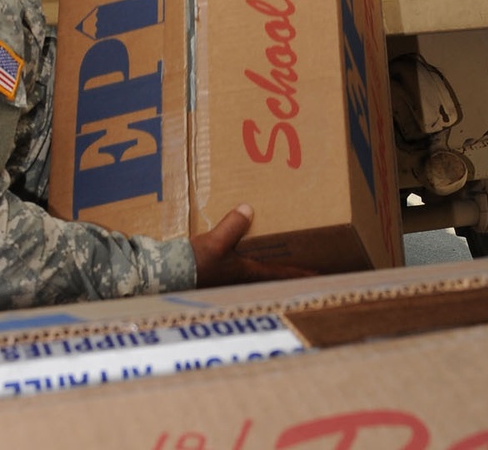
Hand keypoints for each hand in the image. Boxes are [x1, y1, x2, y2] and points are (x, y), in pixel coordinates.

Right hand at [191, 204, 312, 286]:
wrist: (168, 274)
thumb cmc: (196, 264)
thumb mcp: (217, 242)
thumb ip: (234, 225)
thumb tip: (249, 209)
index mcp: (247, 273)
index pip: (281, 274)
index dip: (301, 273)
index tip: (320, 274)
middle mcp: (242, 278)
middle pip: (272, 275)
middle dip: (288, 270)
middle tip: (304, 266)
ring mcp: (230, 277)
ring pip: (257, 270)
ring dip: (268, 266)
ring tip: (279, 257)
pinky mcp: (217, 272)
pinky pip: (240, 264)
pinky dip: (249, 258)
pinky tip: (244, 251)